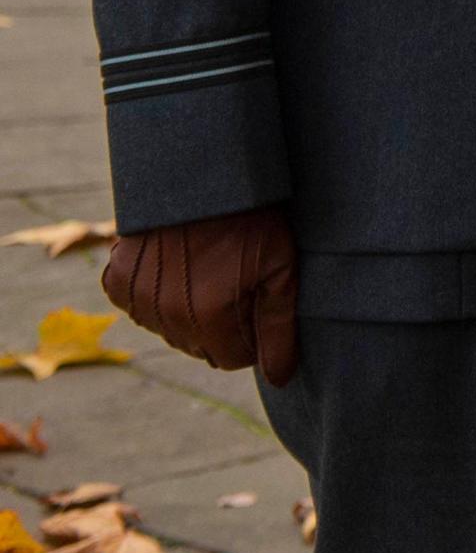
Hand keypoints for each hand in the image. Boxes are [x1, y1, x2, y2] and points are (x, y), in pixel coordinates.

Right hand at [101, 207, 297, 385]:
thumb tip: (280, 379)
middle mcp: (166, 315)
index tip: (259, 303)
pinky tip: (178, 267)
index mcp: (209, 317)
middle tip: (238, 282)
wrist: (203, 173)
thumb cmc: (252, 218)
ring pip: (170, 332)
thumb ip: (279, 329)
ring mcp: (136, 298)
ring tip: (210, 270)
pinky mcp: (116, 280)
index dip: (253, 336)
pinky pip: (140, 309)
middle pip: (201, 348)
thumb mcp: (281, 268)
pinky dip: (158, 297)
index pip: (234, 359)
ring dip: (190, 314)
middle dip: (223, 327)